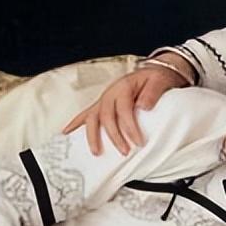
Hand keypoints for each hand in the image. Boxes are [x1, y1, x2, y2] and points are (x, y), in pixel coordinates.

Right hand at [62, 59, 190, 154]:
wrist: (151, 72)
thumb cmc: (154, 78)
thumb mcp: (159, 80)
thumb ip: (152, 92)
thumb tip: (143, 106)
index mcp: (124, 87)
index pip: (124, 109)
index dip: (130, 127)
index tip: (138, 141)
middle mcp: (110, 93)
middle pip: (106, 116)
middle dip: (114, 136)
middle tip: (124, 151)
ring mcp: (103, 99)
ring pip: (92, 117)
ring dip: (92, 136)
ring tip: (96, 152)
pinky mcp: (101, 104)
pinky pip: (85, 114)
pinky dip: (75, 123)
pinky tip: (66, 133)